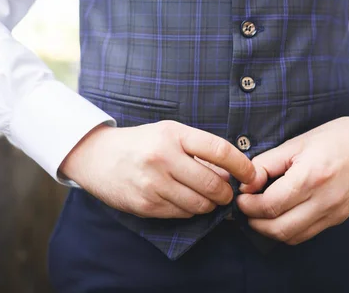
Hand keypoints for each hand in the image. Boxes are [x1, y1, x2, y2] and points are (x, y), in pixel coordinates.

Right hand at [60, 120, 254, 218]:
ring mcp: (153, 183)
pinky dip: (190, 211)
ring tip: (206, 198)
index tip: (251, 175)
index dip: (242, 165)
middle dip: (227, 193)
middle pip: (213, 183)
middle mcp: (163, 157)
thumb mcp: (168, 133)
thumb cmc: (140, 143)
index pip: (219, 150)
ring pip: (200, 204)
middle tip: (227, 194)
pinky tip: (184, 201)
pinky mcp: (145, 204)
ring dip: (210, 205)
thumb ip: (198, 149)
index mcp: (173, 134)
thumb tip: (232, 172)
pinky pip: (181, 214)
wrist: (97, 156)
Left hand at [236, 116, 348, 244]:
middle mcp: (324, 200)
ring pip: (292, 237)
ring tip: (259, 214)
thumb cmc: (333, 138)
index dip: (249, 205)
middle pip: (279, 228)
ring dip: (270, 230)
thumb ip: (266, 165)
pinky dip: (288, 230)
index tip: (240, 198)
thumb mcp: (294, 143)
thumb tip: (245, 185)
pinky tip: (279, 216)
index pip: (270, 205)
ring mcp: (334, 213)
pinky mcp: (338, 218)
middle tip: (245, 209)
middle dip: (255, 222)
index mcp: (311, 177)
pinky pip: (306, 234)